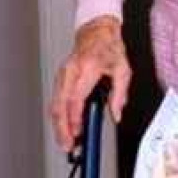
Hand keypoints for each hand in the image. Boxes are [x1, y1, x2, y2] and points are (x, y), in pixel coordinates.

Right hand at [50, 16, 131, 151]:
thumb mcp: (123, 69)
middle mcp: (72, 72)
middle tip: (68, 145)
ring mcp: (63, 75)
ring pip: (55, 104)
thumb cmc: (109, 49)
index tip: (78, 132)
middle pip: (60, 104)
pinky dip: (58, 117)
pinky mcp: (60, 79)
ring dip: (58, 126)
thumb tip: (116, 114)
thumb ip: (120, 93)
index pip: (77, 97)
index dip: (75, 117)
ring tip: (65, 142)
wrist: (96, 32)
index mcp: (88, 68)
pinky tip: (64, 128)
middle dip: (62, 128)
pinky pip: (56, 100)